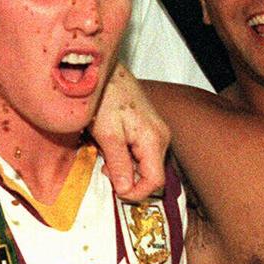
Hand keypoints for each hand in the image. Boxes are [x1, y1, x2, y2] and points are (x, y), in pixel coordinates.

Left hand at [91, 64, 169, 201]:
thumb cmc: (105, 96)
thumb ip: (119, 164)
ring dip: (123, 166)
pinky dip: (123, 155)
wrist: (103, 70)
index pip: (155, 181)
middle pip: (150, 174)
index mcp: (154, 140)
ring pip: (143, 164)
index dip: (136, 193)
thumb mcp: (107, 134)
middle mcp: (161, 136)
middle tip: (104, 167)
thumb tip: (125, 190)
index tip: (116, 193)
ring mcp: (155, 131)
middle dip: (127, 178)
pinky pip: (139, 151)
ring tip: (103, 151)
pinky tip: (108, 143)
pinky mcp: (146, 127)